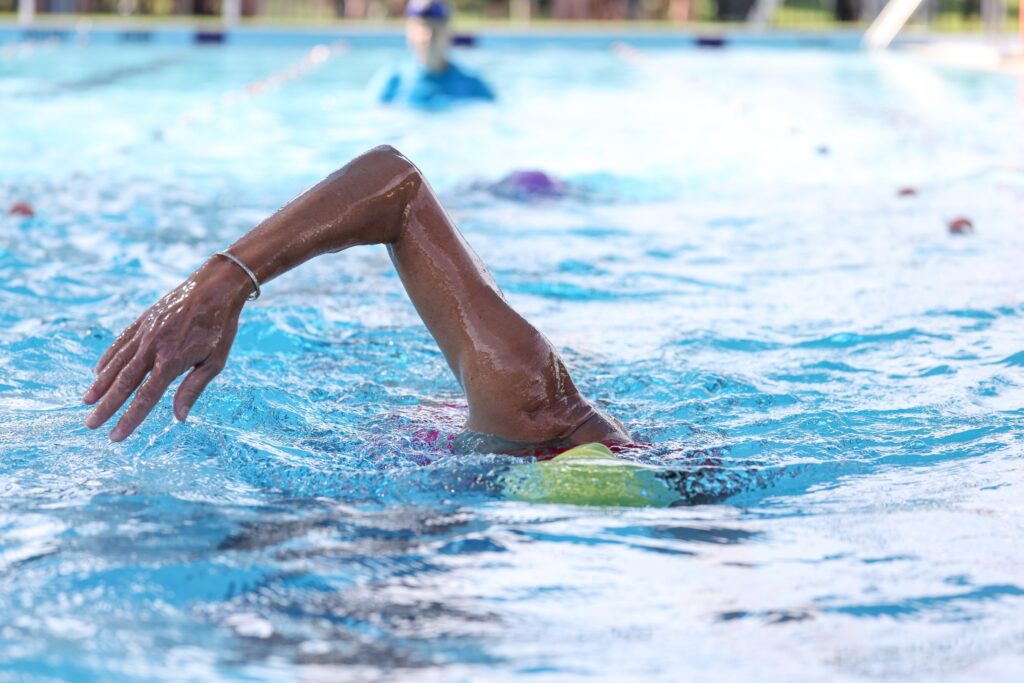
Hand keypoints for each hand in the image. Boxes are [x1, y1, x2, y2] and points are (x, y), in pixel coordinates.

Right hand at [83, 258, 252, 440]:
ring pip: (116, 363)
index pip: (145, 396)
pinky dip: (107, 359)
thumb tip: (179, 417)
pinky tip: (98, 372)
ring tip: (87, 402)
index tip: (115, 436)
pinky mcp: (142, 320)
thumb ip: (193, 388)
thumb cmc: (220, 327)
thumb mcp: (215, 361)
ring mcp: (144, 332)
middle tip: (90, 425)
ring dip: (100, 384)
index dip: (129, 418)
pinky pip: (120, 343)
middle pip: (124, 382)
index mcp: (172, 360)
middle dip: (106, 406)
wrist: (215, 287)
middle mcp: (153, 346)